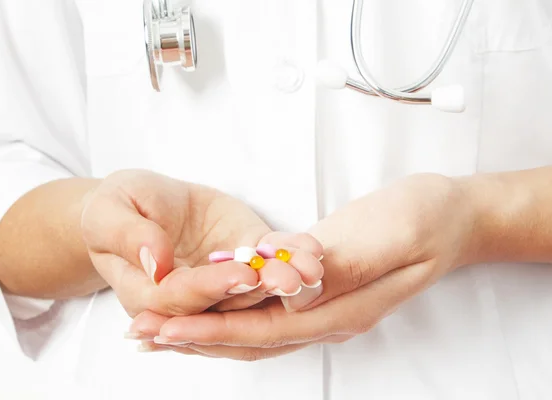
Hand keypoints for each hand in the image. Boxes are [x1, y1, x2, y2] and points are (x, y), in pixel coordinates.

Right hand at [81, 169, 322, 319]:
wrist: (143, 202)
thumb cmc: (117, 208)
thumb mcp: (109, 213)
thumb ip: (129, 236)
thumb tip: (156, 263)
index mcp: (148, 293)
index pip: (181, 298)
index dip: (213, 287)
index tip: (241, 273)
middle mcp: (190, 296)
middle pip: (225, 301)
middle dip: (261, 292)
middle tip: (292, 280)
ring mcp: (220, 277)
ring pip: (253, 285)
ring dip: (285, 278)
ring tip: (310, 268)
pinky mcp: (242, 254)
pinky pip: (266, 257)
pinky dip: (289, 252)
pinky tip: (310, 247)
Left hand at [130, 173, 477, 359]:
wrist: (450, 215)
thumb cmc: (425, 221)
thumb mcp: (390, 237)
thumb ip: (339, 270)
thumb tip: (288, 295)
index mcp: (340, 308)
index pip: (262, 329)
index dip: (210, 329)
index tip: (165, 326)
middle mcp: (326, 315)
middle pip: (247, 336)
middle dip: (192, 336)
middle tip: (141, 332)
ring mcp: (321, 303)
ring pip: (250, 327)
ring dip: (203, 327)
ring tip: (158, 328)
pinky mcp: (316, 284)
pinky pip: (264, 306)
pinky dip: (227, 308)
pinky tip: (204, 302)